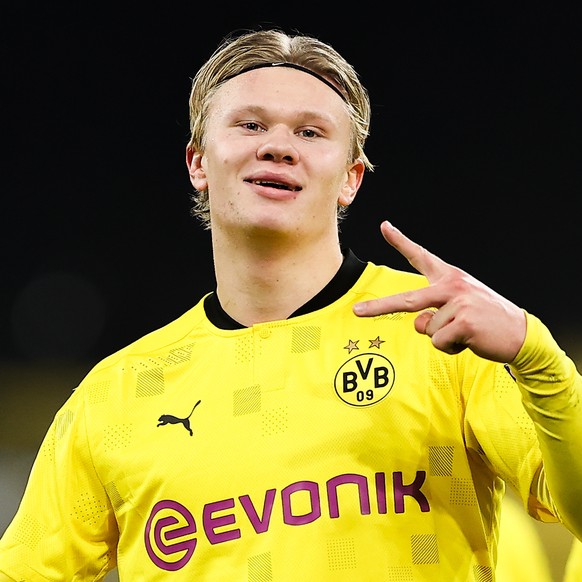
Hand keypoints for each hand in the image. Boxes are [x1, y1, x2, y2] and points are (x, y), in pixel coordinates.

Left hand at [353, 221, 526, 362]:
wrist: (520, 334)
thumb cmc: (485, 320)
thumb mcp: (457, 310)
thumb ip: (432, 313)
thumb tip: (417, 323)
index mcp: (449, 278)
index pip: (421, 257)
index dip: (401, 242)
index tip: (384, 226)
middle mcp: (452, 285)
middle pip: (407, 299)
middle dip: (379, 307)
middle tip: (356, 311)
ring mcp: (458, 302)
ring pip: (426, 329)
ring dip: (443, 339)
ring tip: (465, 332)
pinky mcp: (465, 322)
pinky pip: (439, 342)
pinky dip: (451, 348)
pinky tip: (470, 340)